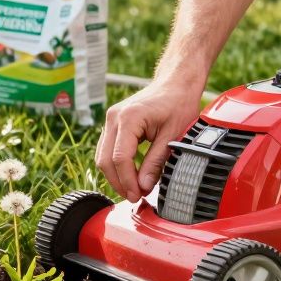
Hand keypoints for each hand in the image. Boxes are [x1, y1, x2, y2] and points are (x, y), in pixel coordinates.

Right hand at [96, 78, 204, 202]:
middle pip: (105, 159)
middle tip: (136, 197)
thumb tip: (144, 186)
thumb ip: (156, 162)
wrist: (175, 83)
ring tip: (135, 189)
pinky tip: (131, 176)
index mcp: (129, 118)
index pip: (120, 158)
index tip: (138, 196)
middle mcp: (114, 117)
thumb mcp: (172, 136)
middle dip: (119, 182)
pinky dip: (116, 165)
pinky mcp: (113, 123)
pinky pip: (107, 149)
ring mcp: (111, 119)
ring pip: (102, 156)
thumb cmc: (178, 104)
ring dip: (116, 176)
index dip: (128, 181)